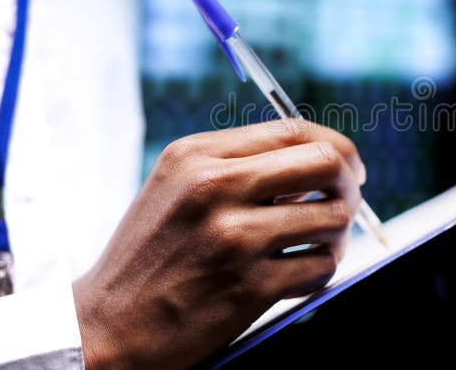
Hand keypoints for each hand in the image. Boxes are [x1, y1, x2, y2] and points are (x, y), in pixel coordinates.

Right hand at [72, 120, 364, 368]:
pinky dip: (319, 270)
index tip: (349, 169)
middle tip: (346, 203)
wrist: (106, 326)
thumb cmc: (151, 254)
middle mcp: (215, 187)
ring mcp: (234, 237)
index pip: (294, 129)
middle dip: (350, 184)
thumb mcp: (178, 188)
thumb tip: (320, 159)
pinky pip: (320, 266)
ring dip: (336, 234)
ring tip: (318, 244)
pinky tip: (297, 275)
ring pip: (332, 216)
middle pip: (326, 162)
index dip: (336, 146)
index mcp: (197, 155)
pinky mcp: (249, 286)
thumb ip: (240, 165)